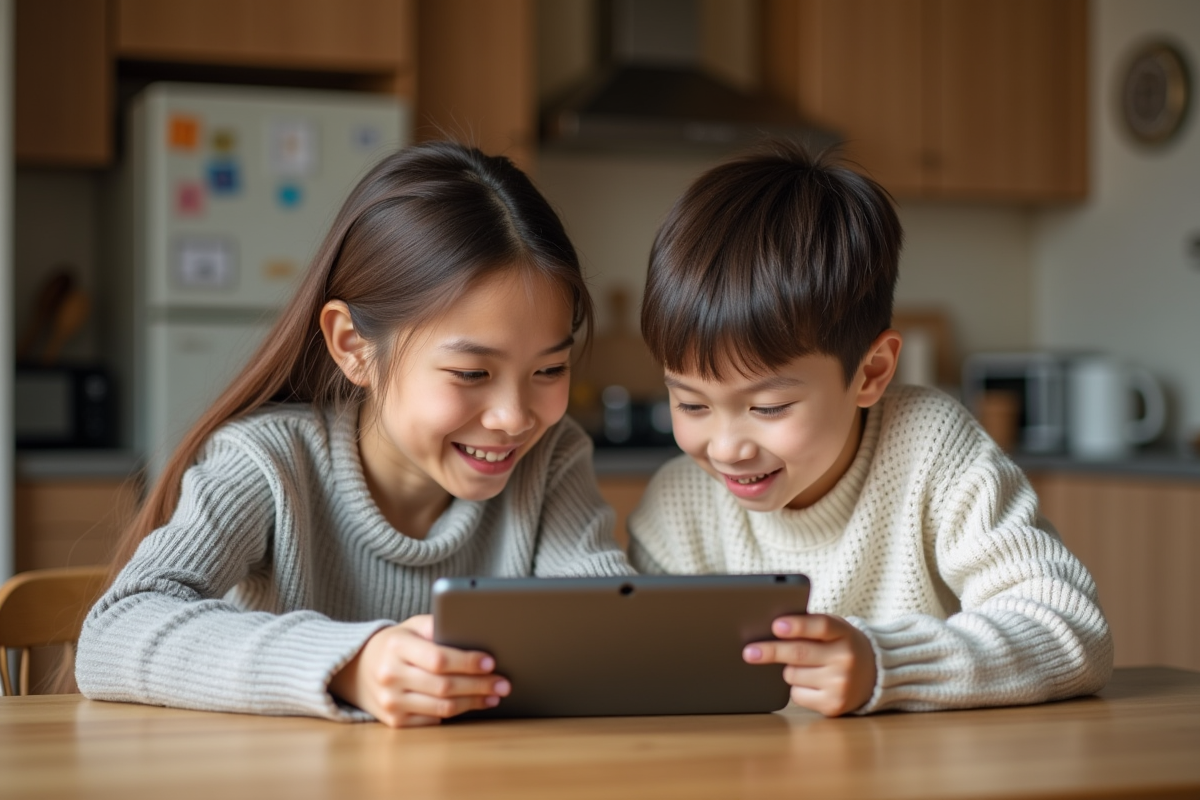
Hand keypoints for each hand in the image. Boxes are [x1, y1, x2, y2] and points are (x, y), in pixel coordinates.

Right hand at [329, 614, 509, 726]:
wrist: (358, 669)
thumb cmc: (396, 644)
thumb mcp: (412, 626)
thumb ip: (437, 625)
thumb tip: (471, 631)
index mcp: (396, 646)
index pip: (438, 658)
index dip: (467, 662)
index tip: (490, 662)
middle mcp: (390, 675)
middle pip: (444, 686)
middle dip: (479, 685)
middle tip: (503, 683)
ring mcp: (390, 702)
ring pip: (442, 707)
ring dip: (473, 702)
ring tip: (494, 695)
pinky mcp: (394, 721)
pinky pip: (433, 719)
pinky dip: (456, 713)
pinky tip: (472, 704)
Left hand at [743, 614, 876, 716]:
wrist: (874, 675)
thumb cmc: (842, 645)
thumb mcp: (835, 629)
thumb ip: (809, 626)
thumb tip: (770, 631)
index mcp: (844, 633)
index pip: (820, 626)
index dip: (797, 626)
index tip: (776, 625)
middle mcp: (845, 658)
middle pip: (799, 653)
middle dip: (771, 651)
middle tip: (749, 652)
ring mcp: (840, 683)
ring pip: (792, 675)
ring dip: (788, 670)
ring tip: (805, 666)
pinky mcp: (833, 704)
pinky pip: (797, 695)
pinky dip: (796, 688)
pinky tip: (811, 683)